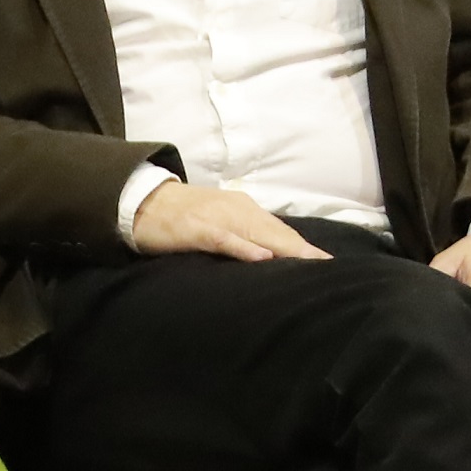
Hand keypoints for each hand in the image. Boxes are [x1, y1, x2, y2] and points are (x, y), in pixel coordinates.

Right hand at [129, 179, 328, 261]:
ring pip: (257, 234)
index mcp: (244, 210)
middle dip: (303, 251)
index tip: (328, 265)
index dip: (304, 248)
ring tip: (309, 265)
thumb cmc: (182, 217)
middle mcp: (236, 210)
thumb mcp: (218, 224)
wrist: (142, 202)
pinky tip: (263, 259)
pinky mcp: (195, 228)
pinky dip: (244, 248)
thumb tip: (269, 258)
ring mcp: (217, 218)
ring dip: (284, 250)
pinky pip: (224, 239)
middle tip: (328, 269)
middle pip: (276, 233)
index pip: (280, 232)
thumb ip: (243, 236)